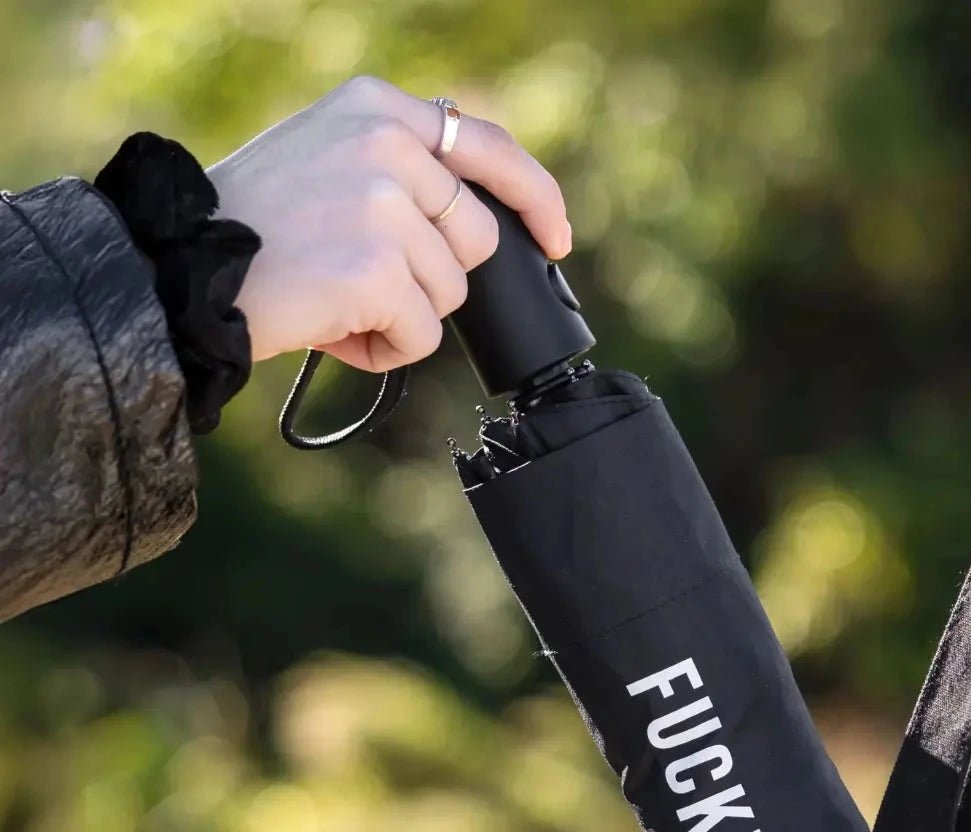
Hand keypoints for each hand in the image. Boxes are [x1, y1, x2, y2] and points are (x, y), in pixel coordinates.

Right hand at [206, 76, 571, 369]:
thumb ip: (401, 169)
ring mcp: (385, 206)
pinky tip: (332, 330)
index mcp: (378, 109)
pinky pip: (423, 337)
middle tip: (360, 278)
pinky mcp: (378, 269)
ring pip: (450, 296)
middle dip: (432, 277)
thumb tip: (479, 225)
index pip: (489, 147)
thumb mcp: (328, 158)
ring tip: (334, 301)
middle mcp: (388, 145)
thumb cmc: (254, 226)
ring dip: (402, 316)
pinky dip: (383, 351)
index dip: (536, 199)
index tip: (556, 239)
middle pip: (474, 242)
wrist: (182, 265)